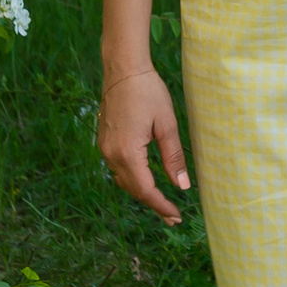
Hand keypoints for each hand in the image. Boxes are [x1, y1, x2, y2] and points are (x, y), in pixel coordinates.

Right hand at [97, 65, 192, 222]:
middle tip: (172, 216)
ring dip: (142, 193)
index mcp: (128, 152)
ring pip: (123, 181)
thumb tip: (182, 186)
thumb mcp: (167, 124)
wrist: (123, 70)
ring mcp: (105, 148)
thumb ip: (173, 157)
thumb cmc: (148, 92)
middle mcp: (111, 155)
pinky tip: (146, 181)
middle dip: (153, 204)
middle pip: (133, 189)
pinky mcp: (104, 141)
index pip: (145, 189)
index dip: (161, 205)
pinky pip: (118, 169)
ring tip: (161, 203)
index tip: (176, 217)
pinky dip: (133, 179)